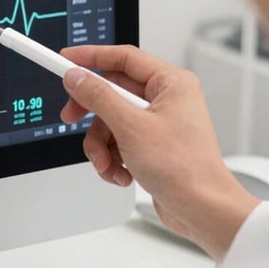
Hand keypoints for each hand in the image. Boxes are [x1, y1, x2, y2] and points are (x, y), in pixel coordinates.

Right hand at [60, 45, 259, 260]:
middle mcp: (165, 99)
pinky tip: (121, 173)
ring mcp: (157, 123)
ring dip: (101, 145)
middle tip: (71, 117)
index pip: (122, 58)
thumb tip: (77, 77)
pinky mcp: (151, 145)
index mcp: (170, 83)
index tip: (66, 59)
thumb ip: (99, 97)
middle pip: (111, 92)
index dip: (91, 57)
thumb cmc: (185, 169)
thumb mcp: (131, 127)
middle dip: (91, 113)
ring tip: (107, 163)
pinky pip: (118, 141)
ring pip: (110, 121)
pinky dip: (113, 159)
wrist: (202, 210)